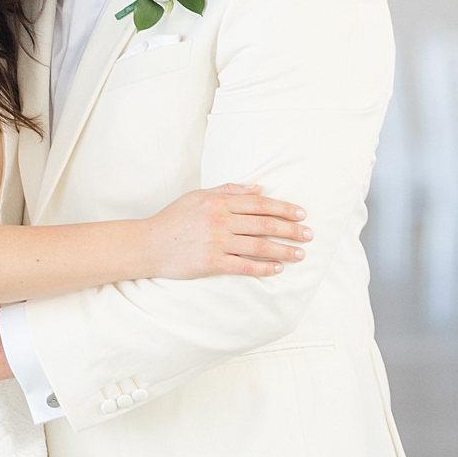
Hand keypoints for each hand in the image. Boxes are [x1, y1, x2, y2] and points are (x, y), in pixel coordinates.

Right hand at [143, 183, 308, 279]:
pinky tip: (278, 269)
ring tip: (301, 254)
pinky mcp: (211, 263)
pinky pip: (245, 266)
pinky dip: (264, 268)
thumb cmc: (172, 219)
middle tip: (309, 234)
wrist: (147, 244)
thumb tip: (258, 187)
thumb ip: (228, 191)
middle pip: (264, 224)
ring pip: (259, 246)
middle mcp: (219, 220)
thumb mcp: (197, 196)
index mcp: (218, 201)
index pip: (259, 203)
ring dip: (284, 250)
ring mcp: (216, 242)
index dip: (284, 208)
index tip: (301, 214)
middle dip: (291, 229)